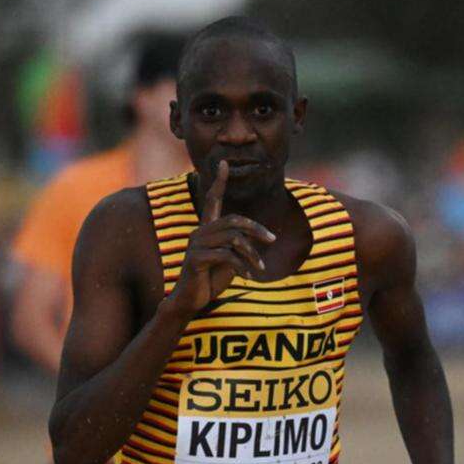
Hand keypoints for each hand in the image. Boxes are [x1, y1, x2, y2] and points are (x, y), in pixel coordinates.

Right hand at [165, 160, 274, 316]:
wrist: (190, 301)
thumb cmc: (210, 279)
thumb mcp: (230, 260)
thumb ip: (240, 246)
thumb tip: (262, 238)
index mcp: (207, 229)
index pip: (212, 199)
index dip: (219, 182)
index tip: (224, 163)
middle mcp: (199, 232)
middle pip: (233, 220)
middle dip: (256, 228)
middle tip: (272, 239)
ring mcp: (195, 245)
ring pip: (233, 238)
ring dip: (251, 253)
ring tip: (260, 268)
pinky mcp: (195, 260)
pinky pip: (225, 256)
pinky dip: (241, 266)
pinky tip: (247, 277)